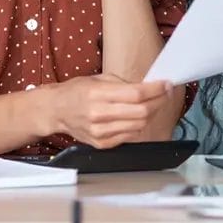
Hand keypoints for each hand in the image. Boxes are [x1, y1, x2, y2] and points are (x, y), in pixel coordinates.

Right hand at [46, 74, 171, 148]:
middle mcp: (99, 115)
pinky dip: (138, 125)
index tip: (166, 84)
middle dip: (158, 101)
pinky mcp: (102, 144)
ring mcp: (100, 132)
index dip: (155, 89)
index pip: (136, 94)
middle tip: (164, 93)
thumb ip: (123, 84)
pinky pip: (130, 136)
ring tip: (152, 103)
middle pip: (141, 111)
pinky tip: (137, 116)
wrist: (56, 111)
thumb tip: (149, 87)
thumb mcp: (98, 79)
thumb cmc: (76, 91)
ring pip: (139, 125)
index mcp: (97, 94)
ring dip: (151, 114)